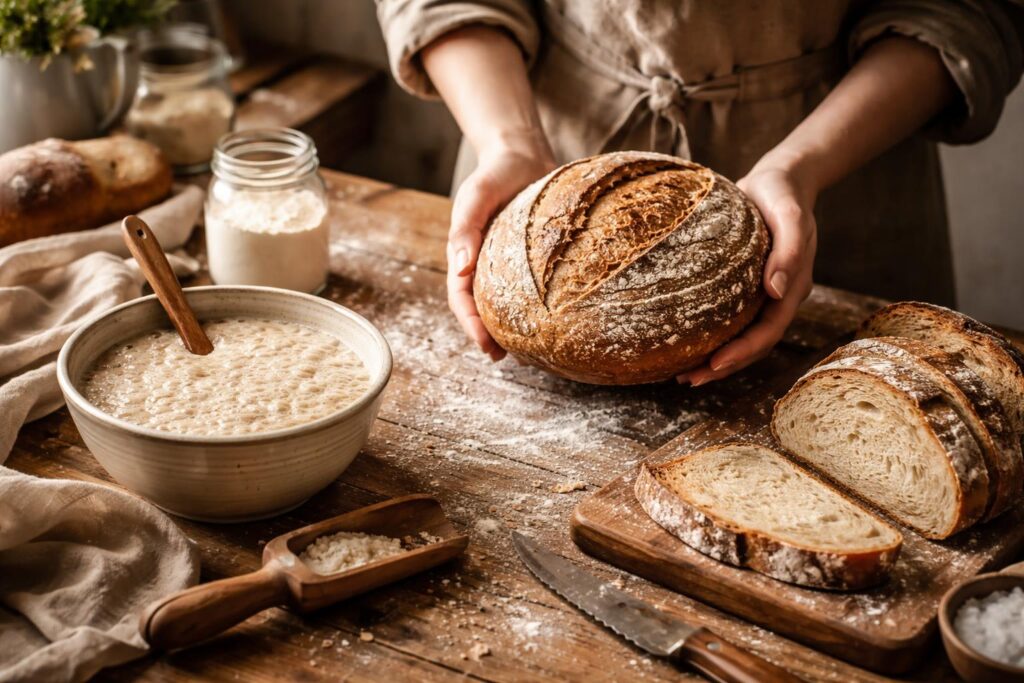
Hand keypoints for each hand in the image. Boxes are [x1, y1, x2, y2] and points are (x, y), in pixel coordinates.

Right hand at [447, 141, 555, 360]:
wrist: (522, 153)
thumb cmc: (495, 172)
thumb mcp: (475, 195)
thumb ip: (465, 229)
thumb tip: (460, 268)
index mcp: (465, 253)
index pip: (462, 298)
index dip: (471, 325)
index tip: (486, 346)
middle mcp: (484, 263)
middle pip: (482, 307)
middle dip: (490, 335)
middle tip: (506, 358)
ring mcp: (507, 262)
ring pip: (505, 302)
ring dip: (513, 327)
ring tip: (531, 352)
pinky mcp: (531, 258)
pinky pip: (532, 287)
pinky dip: (538, 306)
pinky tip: (556, 320)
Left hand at [678, 157, 817, 385]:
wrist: (782, 179)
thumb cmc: (784, 194)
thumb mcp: (790, 216)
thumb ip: (788, 251)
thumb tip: (776, 291)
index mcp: (793, 288)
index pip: (768, 331)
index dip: (743, 352)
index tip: (714, 365)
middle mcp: (778, 297)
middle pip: (753, 344)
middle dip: (723, 366)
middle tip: (689, 380)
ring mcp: (762, 294)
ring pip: (740, 336)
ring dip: (716, 359)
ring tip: (684, 375)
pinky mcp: (745, 285)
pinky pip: (728, 318)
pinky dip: (710, 334)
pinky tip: (684, 341)